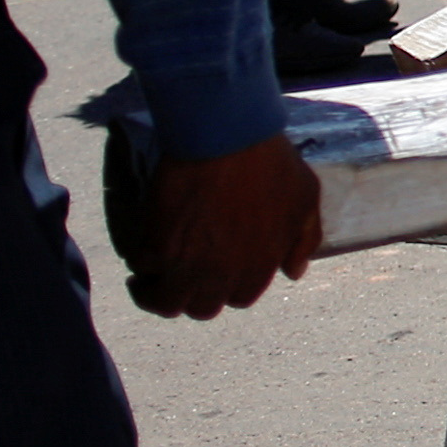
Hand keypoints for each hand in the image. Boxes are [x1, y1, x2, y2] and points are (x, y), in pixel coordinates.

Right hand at [121, 133, 323, 318]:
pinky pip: (143, 269)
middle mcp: (225, 274)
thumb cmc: (269, 162)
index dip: (228, 287)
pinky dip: (141, 263)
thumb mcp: (304, 199)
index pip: (241, 298)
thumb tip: (293, 271)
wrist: (227, 137)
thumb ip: (303, 240)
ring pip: (166, 302)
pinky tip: (142, 250)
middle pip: (202, 308)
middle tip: (179, 277)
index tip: (217, 272)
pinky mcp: (159, 247)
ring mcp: (190, 265)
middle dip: (191, 296)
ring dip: (154, 294)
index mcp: (261, 266)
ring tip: (146, 279)